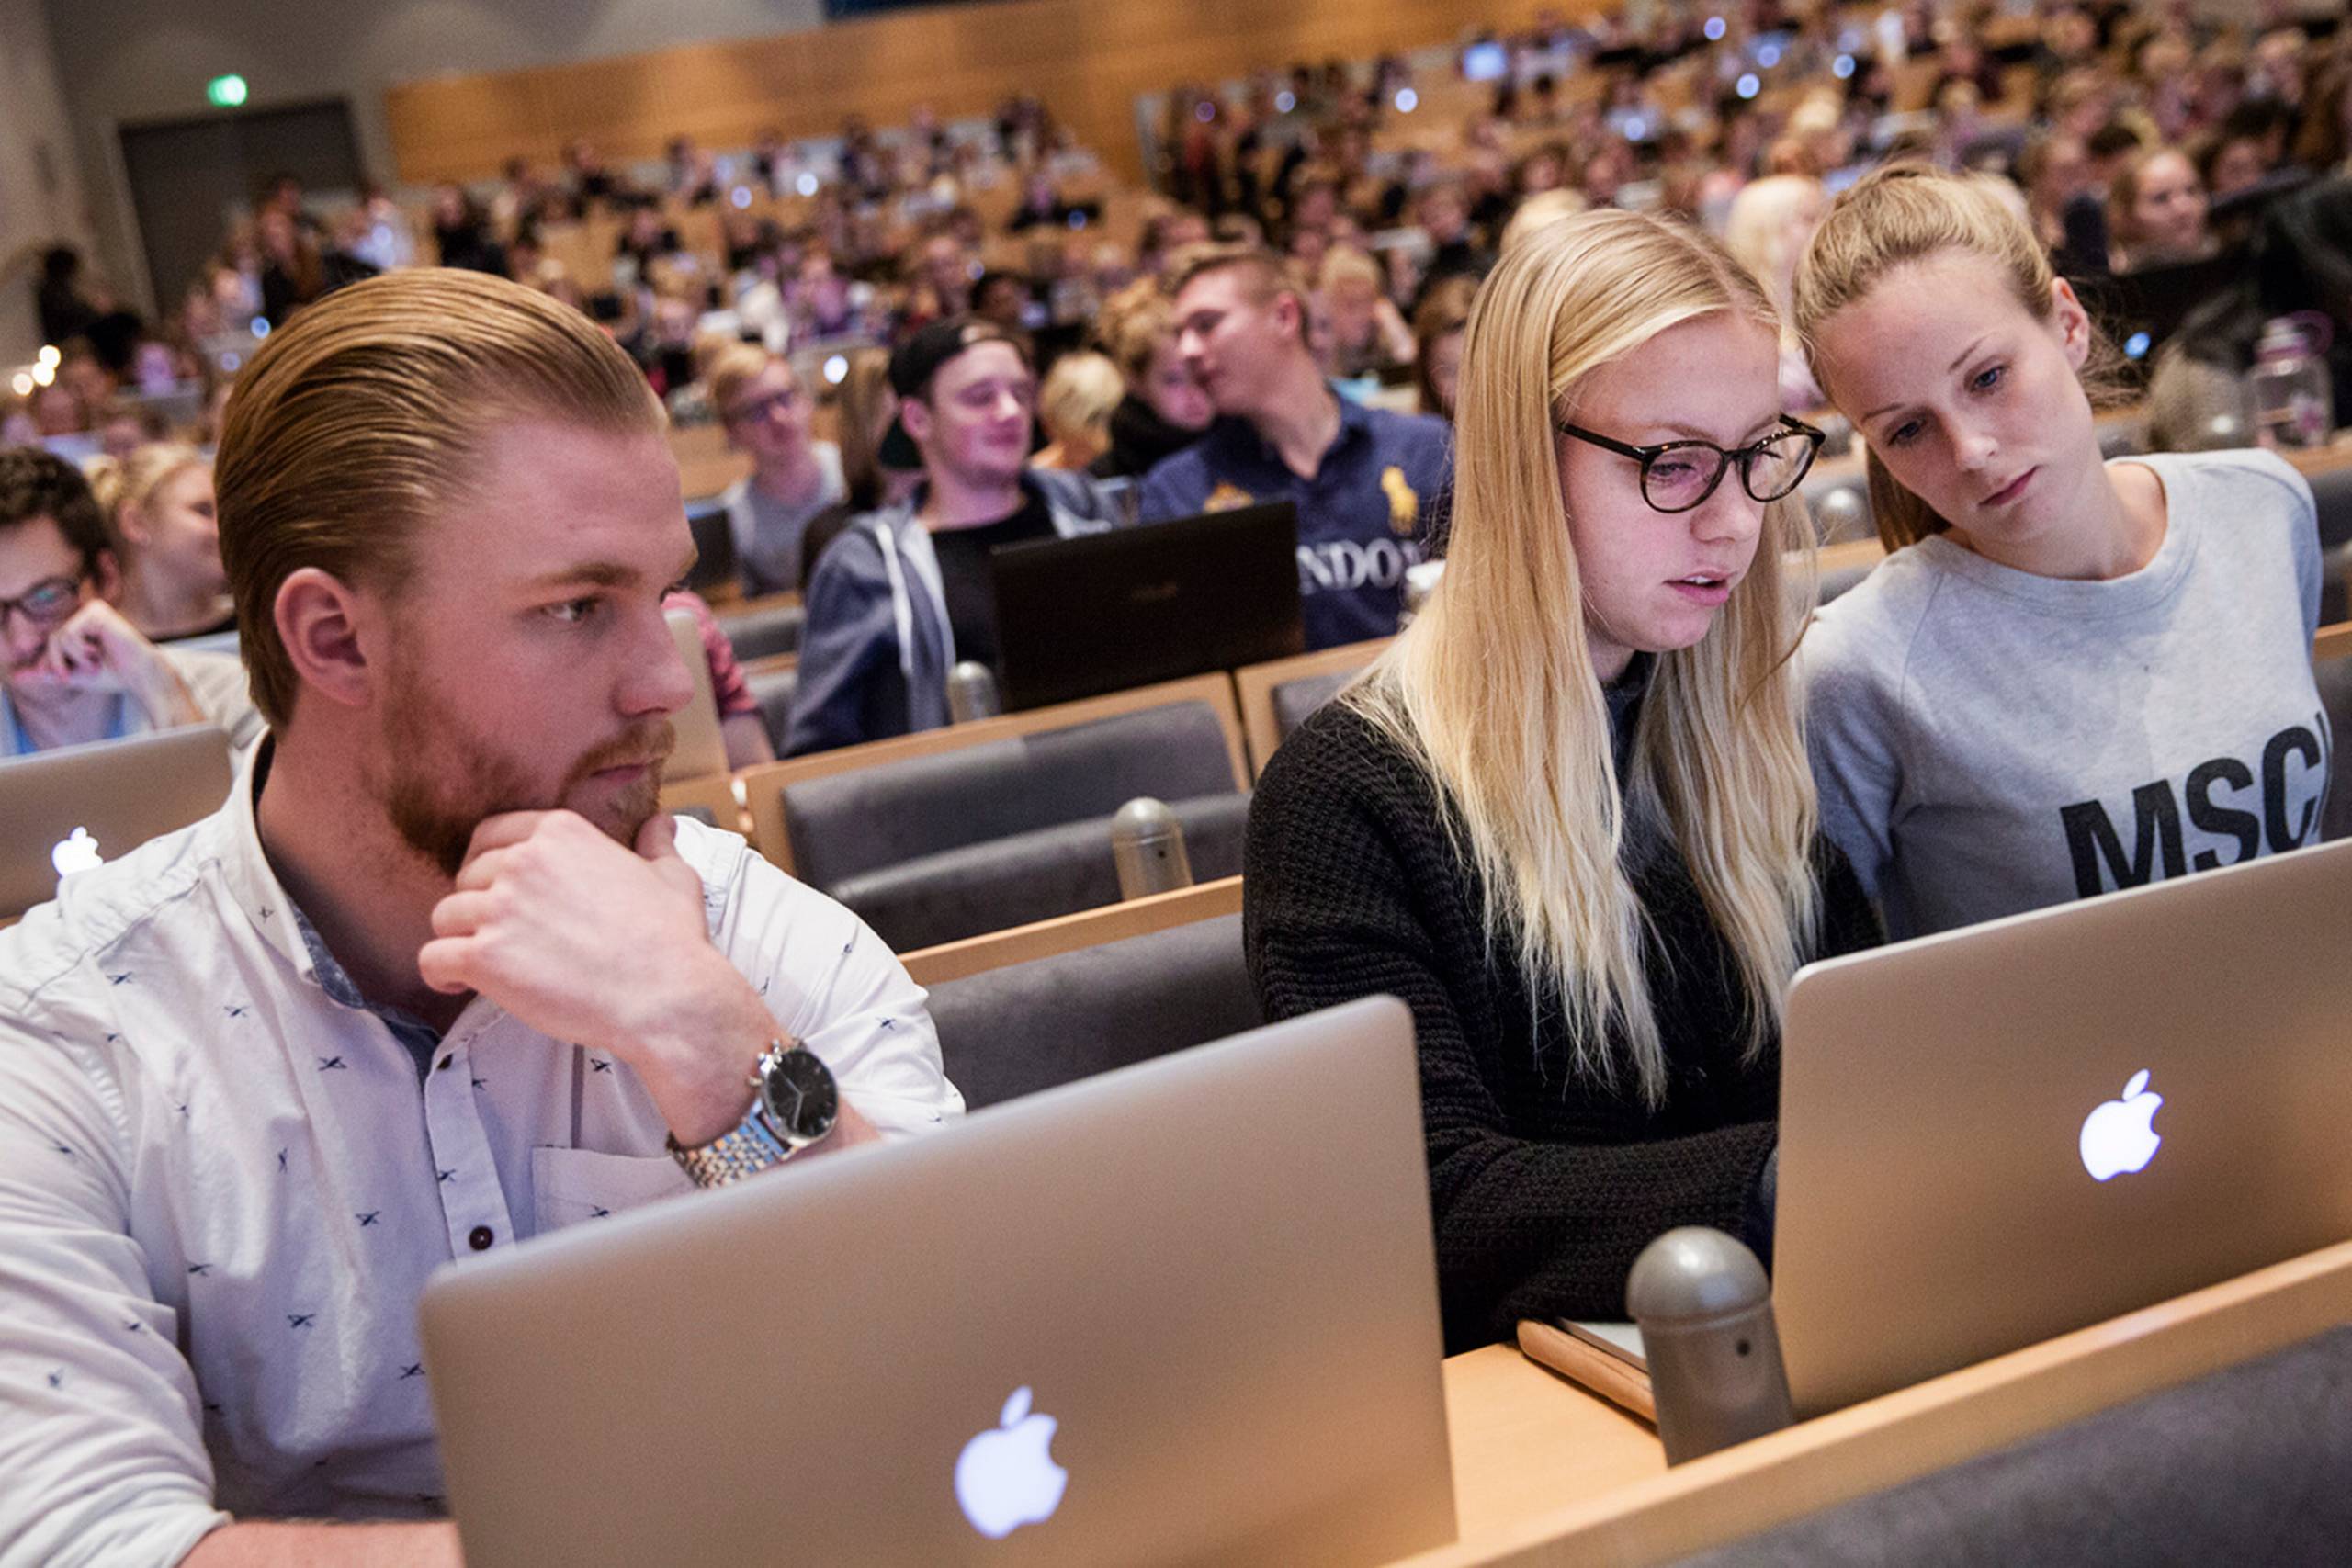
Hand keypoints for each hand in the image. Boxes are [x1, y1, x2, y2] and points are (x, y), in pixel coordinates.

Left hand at [21, 600, 197, 723]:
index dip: (50, 662)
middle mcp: (86, 615)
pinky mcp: (97, 612)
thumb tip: (16, 676)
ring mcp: (92, 611)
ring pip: (59, 636)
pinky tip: (98, 652)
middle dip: (57, 662)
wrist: (140, 676)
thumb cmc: (114, 675)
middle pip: (52, 638)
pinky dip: (80, 650)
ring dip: (74, 658)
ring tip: (94, 663)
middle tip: (70, 678)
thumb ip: (48, 673)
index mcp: (83, 627)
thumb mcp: (74, 674)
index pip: (52, 641)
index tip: (62, 678)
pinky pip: (70, 633)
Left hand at [420, 811, 771, 1141]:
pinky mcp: (485, 957)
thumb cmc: (671, 939)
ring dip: (459, 939)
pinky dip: (439, 974)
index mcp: (561, 834)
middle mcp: (523, 862)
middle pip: (466, 877)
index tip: (494, 888)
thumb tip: (662, 825)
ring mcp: (500, 908)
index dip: (486, 863)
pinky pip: (432, 958)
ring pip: (444, 916)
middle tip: (498, 934)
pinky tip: (457, 985)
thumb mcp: (673, 877)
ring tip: (482, 963)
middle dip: (476, 905)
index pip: (492, 834)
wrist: (665, 995)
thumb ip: (656, 846)